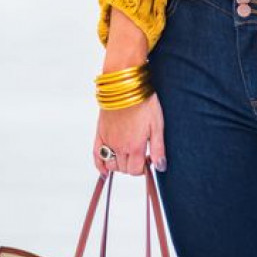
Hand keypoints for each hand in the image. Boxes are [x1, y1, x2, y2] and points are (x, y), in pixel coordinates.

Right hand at [93, 6, 166, 174]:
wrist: (125, 86)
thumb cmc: (143, 102)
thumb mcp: (157, 125)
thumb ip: (158, 148)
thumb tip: (160, 167)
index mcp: (134, 146)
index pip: (135, 170)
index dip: (143, 167)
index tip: (147, 158)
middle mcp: (119, 146)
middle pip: (123, 168)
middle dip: (132, 165)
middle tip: (139, 154)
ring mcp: (108, 140)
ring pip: (111, 164)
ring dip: (119, 163)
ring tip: (127, 153)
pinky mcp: (100, 133)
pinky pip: (96, 155)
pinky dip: (99, 164)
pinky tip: (104, 168)